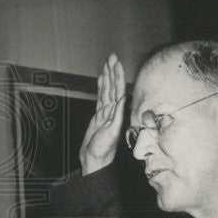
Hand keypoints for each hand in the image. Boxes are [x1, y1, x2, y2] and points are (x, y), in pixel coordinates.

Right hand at [79, 54, 125, 174]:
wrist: (94, 160)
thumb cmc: (103, 150)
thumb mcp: (112, 133)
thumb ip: (117, 116)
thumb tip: (123, 99)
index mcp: (118, 114)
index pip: (118, 90)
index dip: (118, 76)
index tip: (117, 64)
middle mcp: (114, 111)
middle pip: (113, 87)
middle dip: (112, 71)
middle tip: (111, 57)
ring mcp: (106, 113)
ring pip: (107, 90)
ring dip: (107, 76)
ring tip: (107, 63)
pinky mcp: (99, 116)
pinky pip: (100, 98)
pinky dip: (101, 87)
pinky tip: (101, 79)